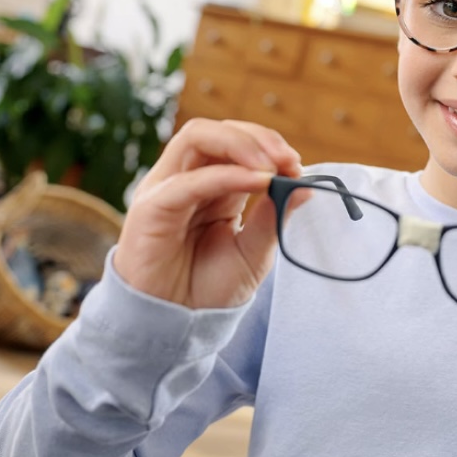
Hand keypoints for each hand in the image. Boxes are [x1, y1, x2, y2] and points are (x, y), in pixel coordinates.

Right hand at [112, 119, 302, 309]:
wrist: (176, 326)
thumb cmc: (207, 288)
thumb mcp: (253, 252)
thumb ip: (273, 217)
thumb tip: (305, 185)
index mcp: (210, 185)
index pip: (235, 143)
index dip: (269, 146)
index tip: (298, 165)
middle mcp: (185, 179)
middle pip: (215, 131)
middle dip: (258, 138)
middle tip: (289, 160)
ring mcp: (166, 189)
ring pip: (197, 137)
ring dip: (241, 144)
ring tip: (273, 165)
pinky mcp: (151, 208)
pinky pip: (188, 181)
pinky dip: (227, 175)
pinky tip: (258, 182)